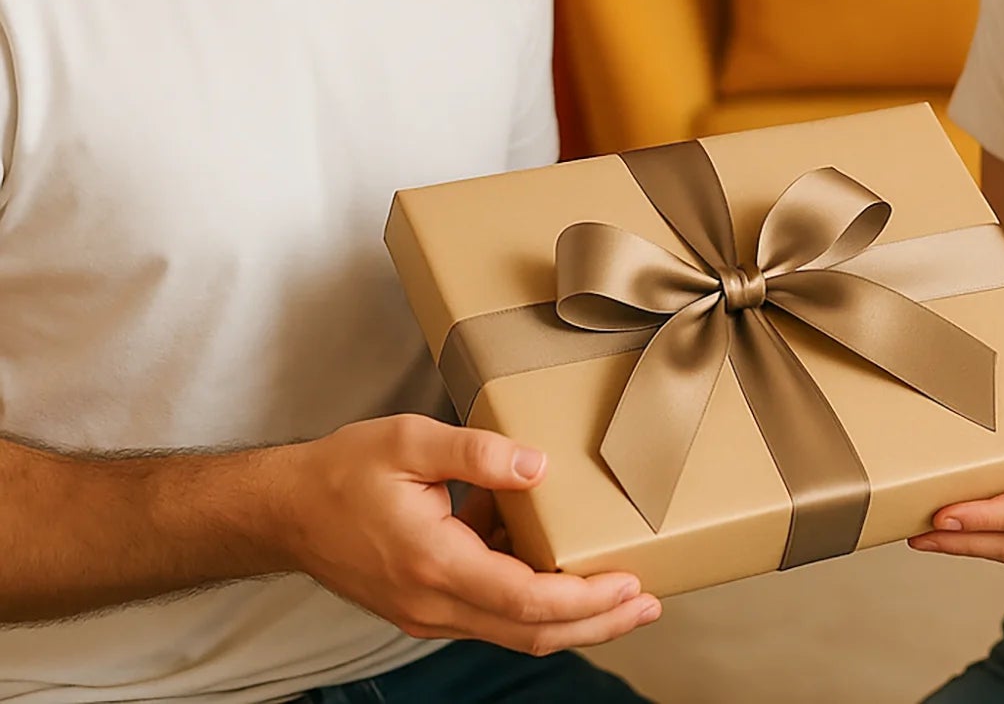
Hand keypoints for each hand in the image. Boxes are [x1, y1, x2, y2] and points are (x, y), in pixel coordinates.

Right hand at [268, 414, 659, 653]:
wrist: (285, 511)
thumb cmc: (344, 472)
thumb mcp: (409, 441)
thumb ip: (476, 453)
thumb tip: (537, 466)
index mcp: (433, 562)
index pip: (524, 598)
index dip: (584, 600)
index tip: (630, 585)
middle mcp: (433, 602)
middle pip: (530, 631)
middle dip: (596, 623)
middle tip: (648, 603)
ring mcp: (428, 612)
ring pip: (513, 629)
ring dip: (570, 617)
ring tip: (622, 592)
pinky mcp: (426, 606)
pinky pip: (491, 612)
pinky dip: (532, 598)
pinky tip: (554, 559)